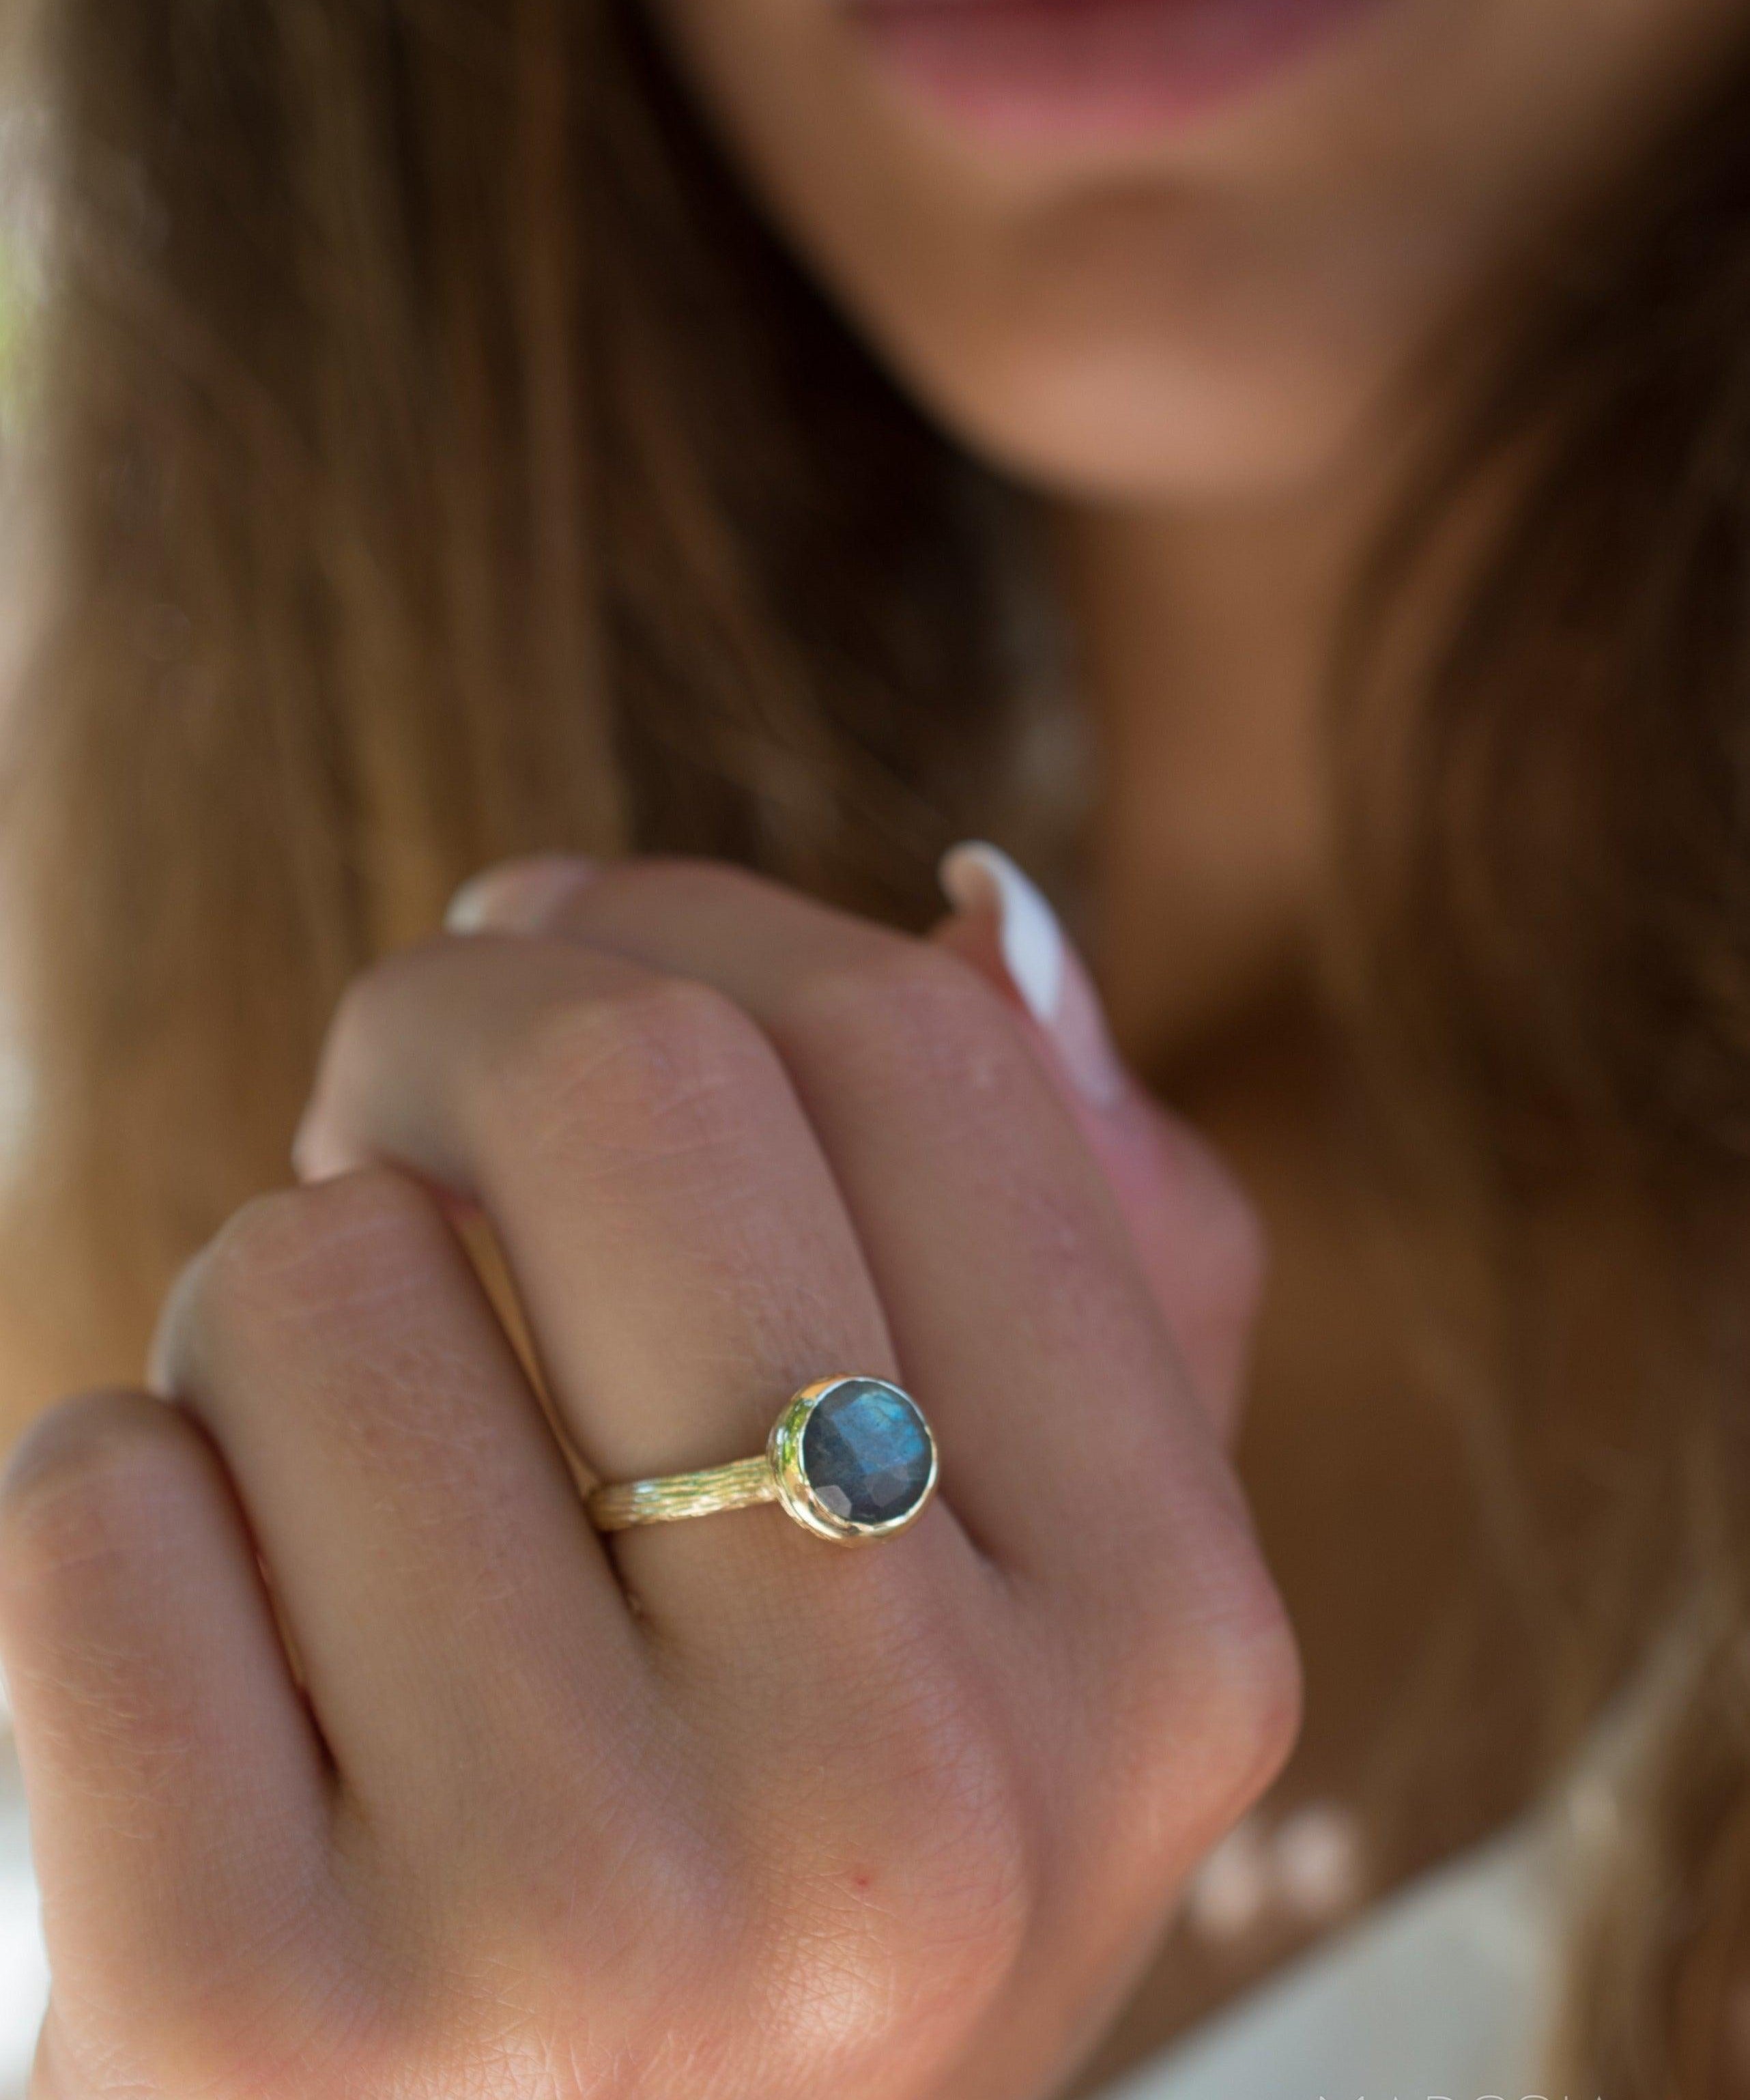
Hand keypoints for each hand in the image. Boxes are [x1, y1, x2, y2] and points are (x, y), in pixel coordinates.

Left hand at [0, 856, 1297, 2099]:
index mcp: (1161, 1652)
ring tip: (358, 1519)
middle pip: (627, 1082)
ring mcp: (591, 1946)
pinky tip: (231, 1703)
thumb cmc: (773, 1879)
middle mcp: (919, 1813)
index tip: (557, 947)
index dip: (688, 920)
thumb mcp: (1013, 1628)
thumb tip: (979, 913)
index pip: (915, 1052)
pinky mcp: (255, 2048)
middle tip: (395, 1124)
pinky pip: (100, 1507)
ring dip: (284, 1331)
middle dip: (451, 1020)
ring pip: (315, 1279)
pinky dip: (128, 1525)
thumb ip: (1067, 1270)